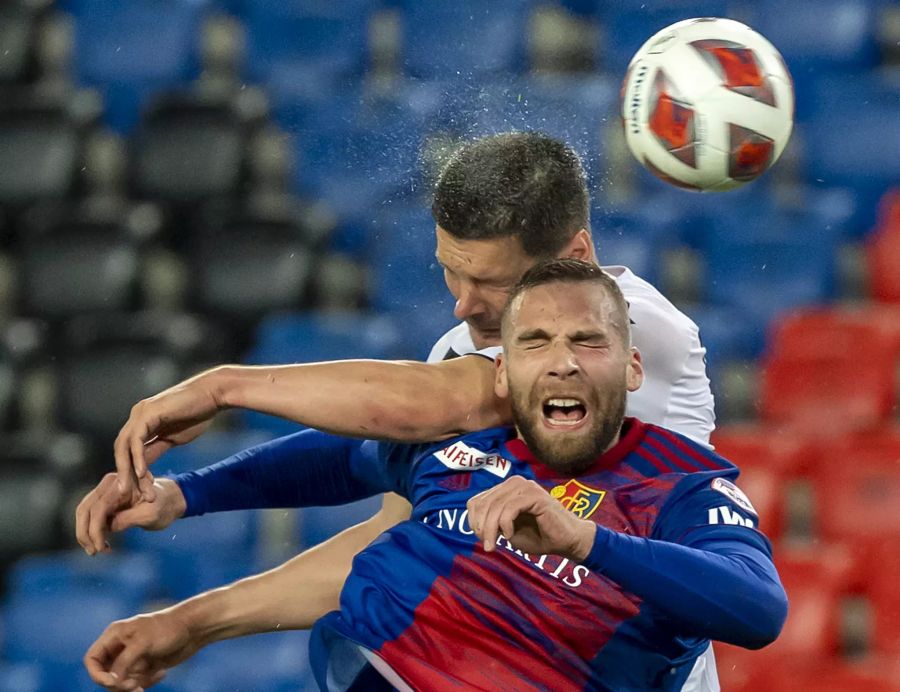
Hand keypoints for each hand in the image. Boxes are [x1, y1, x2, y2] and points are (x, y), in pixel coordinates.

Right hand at [75, 474, 186, 555]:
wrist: (169, 500)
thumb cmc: (163, 505)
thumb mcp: (151, 514)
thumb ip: (129, 518)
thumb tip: (108, 528)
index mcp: (121, 483)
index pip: (99, 508)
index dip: (95, 530)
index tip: (100, 548)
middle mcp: (109, 485)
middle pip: (84, 510)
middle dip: (85, 533)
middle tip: (94, 552)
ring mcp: (105, 493)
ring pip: (84, 515)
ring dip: (85, 534)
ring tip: (97, 551)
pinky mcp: (104, 503)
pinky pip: (90, 518)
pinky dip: (91, 532)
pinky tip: (102, 545)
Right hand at [84, 609, 201, 690]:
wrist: (194, 629)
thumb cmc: (168, 628)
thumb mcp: (143, 643)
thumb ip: (124, 662)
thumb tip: (111, 682)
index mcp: (114, 635)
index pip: (92, 659)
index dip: (96, 674)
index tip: (112, 682)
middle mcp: (120, 647)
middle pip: (105, 674)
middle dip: (118, 684)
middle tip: (135, 686)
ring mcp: (132, 658)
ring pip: (120, 682)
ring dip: (132, 687)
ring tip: (148, 683)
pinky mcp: (145, 666)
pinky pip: (136, 683)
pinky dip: (146, 683)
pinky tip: (162, 673)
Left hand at [115, 372, 221, 500]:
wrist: (213, 394)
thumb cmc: (199, 413)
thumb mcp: (174, 437)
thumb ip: (157, 448)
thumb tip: (143, 466)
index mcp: (142, 422)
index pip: (130, 450)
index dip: (131, 471)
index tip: (138, 491)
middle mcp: (137, 416)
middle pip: (122, 449)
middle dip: (124, 473)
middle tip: (126, 495)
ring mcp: (140, 413)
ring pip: (125, 446)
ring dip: (127, 469)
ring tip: (131, 489)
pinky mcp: (148, 413)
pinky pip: (136, 440)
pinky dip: (137, 457)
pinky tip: (142, 473)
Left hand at [466, 476, 595, 561]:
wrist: (568, 541)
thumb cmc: (539, 536)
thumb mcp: (508, 530)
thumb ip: (492, 523)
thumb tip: (476, 524)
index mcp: (505, 489)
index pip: (475, 501)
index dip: (473, 522)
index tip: (482, 539)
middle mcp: (513, 483)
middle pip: (483, 504)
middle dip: (481, 527)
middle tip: (488, 546)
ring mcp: (525, 486)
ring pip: (495, 506)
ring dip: (491, 529)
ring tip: (495, 545)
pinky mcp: (535, 495)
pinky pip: (510, 508)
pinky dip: (505, 524)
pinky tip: (510, 536)